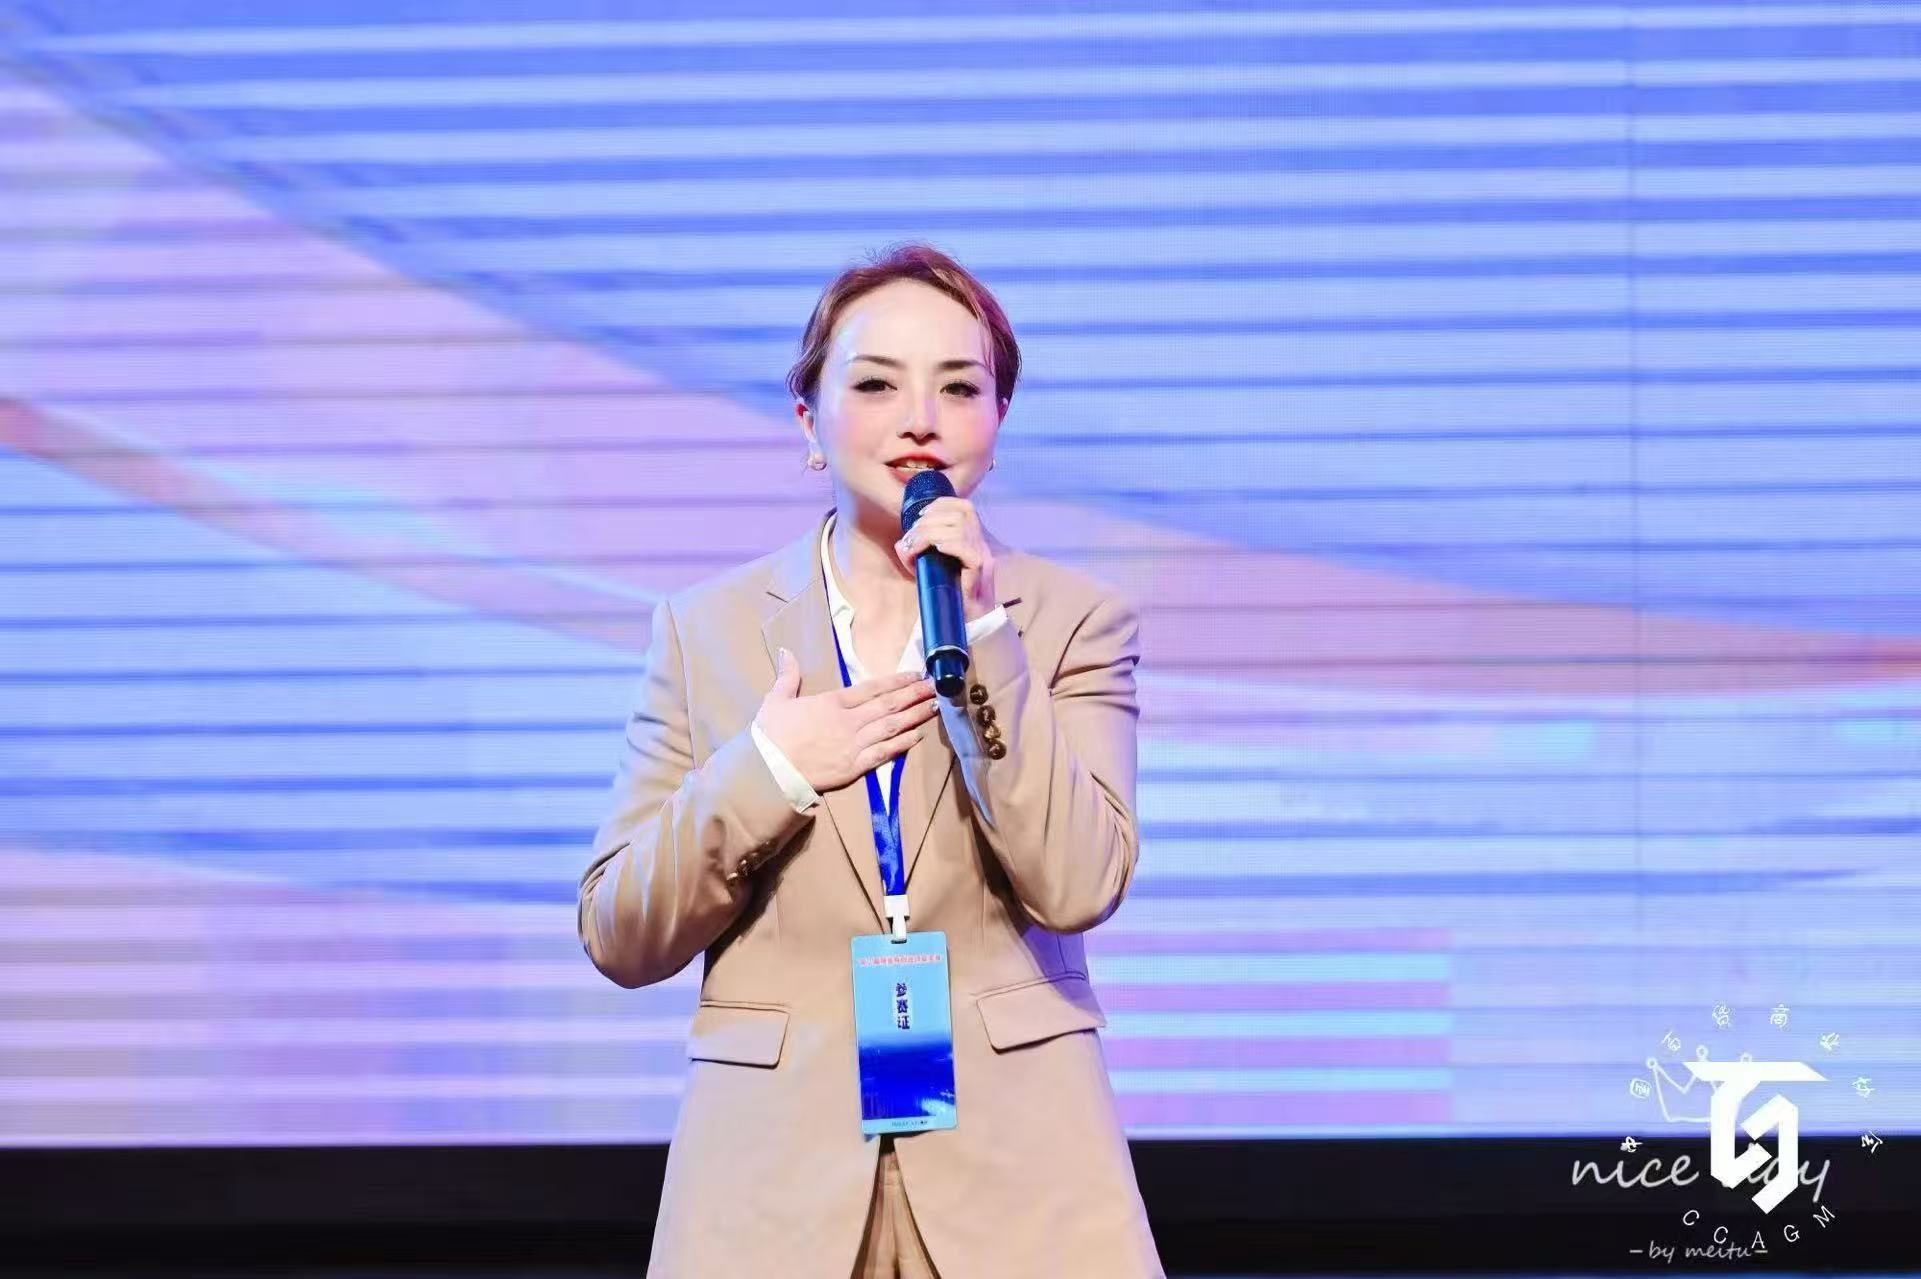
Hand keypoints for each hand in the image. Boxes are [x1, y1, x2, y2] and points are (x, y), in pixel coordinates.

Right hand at [755, 648, 938, 793]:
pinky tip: (917, 736)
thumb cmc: (770, 735)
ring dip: (914, 716)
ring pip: (891, 727)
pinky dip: (901, 744)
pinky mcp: (854, 767)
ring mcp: (854, 744)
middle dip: (914, 694)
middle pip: (888, 705)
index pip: (872, 688)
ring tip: (934, 707)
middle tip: (935, 687)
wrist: (768, 770)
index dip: (896, 681)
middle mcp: (849, 721)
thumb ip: (787, 675)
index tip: (915, 675)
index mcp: (832, 702)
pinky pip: (884, 753)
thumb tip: (786, 651)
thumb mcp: (776, 699)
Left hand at [894, 496, 996, 622]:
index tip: (921, 515)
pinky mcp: (981, 571)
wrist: (969, 625)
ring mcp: (983, 557)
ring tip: (916, 546)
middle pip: (960, 515)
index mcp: (974, 540)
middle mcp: (981, 545)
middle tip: (912, 537)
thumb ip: (916, 556)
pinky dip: (948, 545)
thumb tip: (900, 544)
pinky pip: (966, 549)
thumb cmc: (951, 598)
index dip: (942, 504)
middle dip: (929, 521)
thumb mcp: (929, 571)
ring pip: (960, 529)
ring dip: (932, 533)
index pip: (965, 507)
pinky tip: (936, 550)